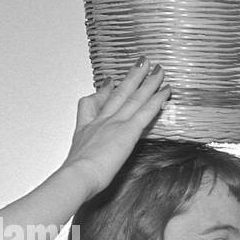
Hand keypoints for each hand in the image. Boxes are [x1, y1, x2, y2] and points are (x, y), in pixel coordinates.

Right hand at [60, 59, 170, 199]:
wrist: (78, 175)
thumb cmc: (76, 176)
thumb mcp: (73, 162)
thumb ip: (79, 158)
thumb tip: (78, 163)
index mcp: (86, 129)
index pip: (93, 104)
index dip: (101, 91)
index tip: (108, 82)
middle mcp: (101, 121)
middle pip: (118, 93)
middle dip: (131, 77)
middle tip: (141, 63)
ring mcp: (115, 123)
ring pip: (134, 97)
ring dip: (147, 81)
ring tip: (157, 68)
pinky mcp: (128, 130)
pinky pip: (146, 111)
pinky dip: (157, 99)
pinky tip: (166, 90)